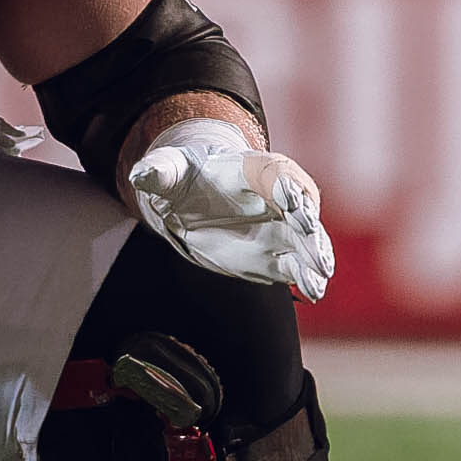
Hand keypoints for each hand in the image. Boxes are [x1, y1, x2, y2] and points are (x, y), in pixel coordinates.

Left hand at [123, 119, 334, 300]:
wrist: (193, 203)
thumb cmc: (186, 178)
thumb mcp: (168, 171)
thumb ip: (158, 172)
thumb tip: (140, 174)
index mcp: (253, 168)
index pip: (275, 173)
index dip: (284, 185)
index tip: (289, 200)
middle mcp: (277, 196)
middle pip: (301, 206)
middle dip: (307, 220)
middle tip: (310, 234)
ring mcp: (281, 227)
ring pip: (307, 240)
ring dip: (315, 255)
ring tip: (320, 275)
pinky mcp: (279, 254)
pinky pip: (298, 266)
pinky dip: (307, 278)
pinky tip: (313, 292)